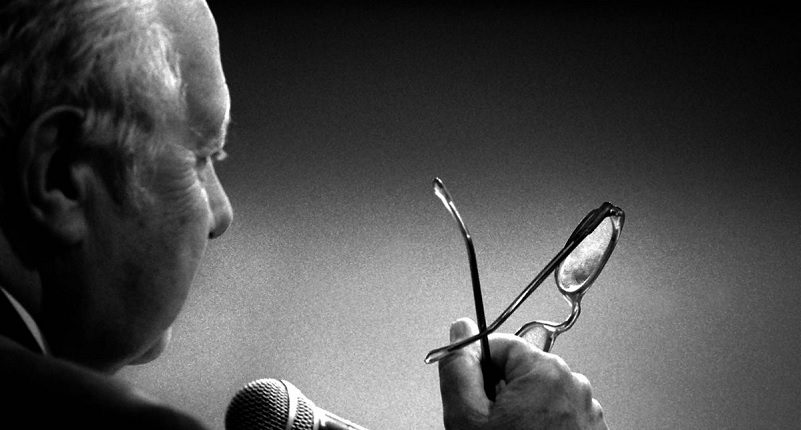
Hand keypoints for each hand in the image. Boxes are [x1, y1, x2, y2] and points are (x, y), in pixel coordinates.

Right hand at [438, 318, 607, 429]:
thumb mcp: (468, 417)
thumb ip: (459, 368)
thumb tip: (459, 330)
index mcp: (545, 370)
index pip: (499, 344)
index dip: (476, 366)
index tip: (467, 388)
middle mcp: (573, 383)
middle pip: (520, 370)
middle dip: (498, 392)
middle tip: (486, 424)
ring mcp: (586, 409)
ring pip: (538, 394)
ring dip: (519, 411)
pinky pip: (556, 415)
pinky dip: (539, 426)